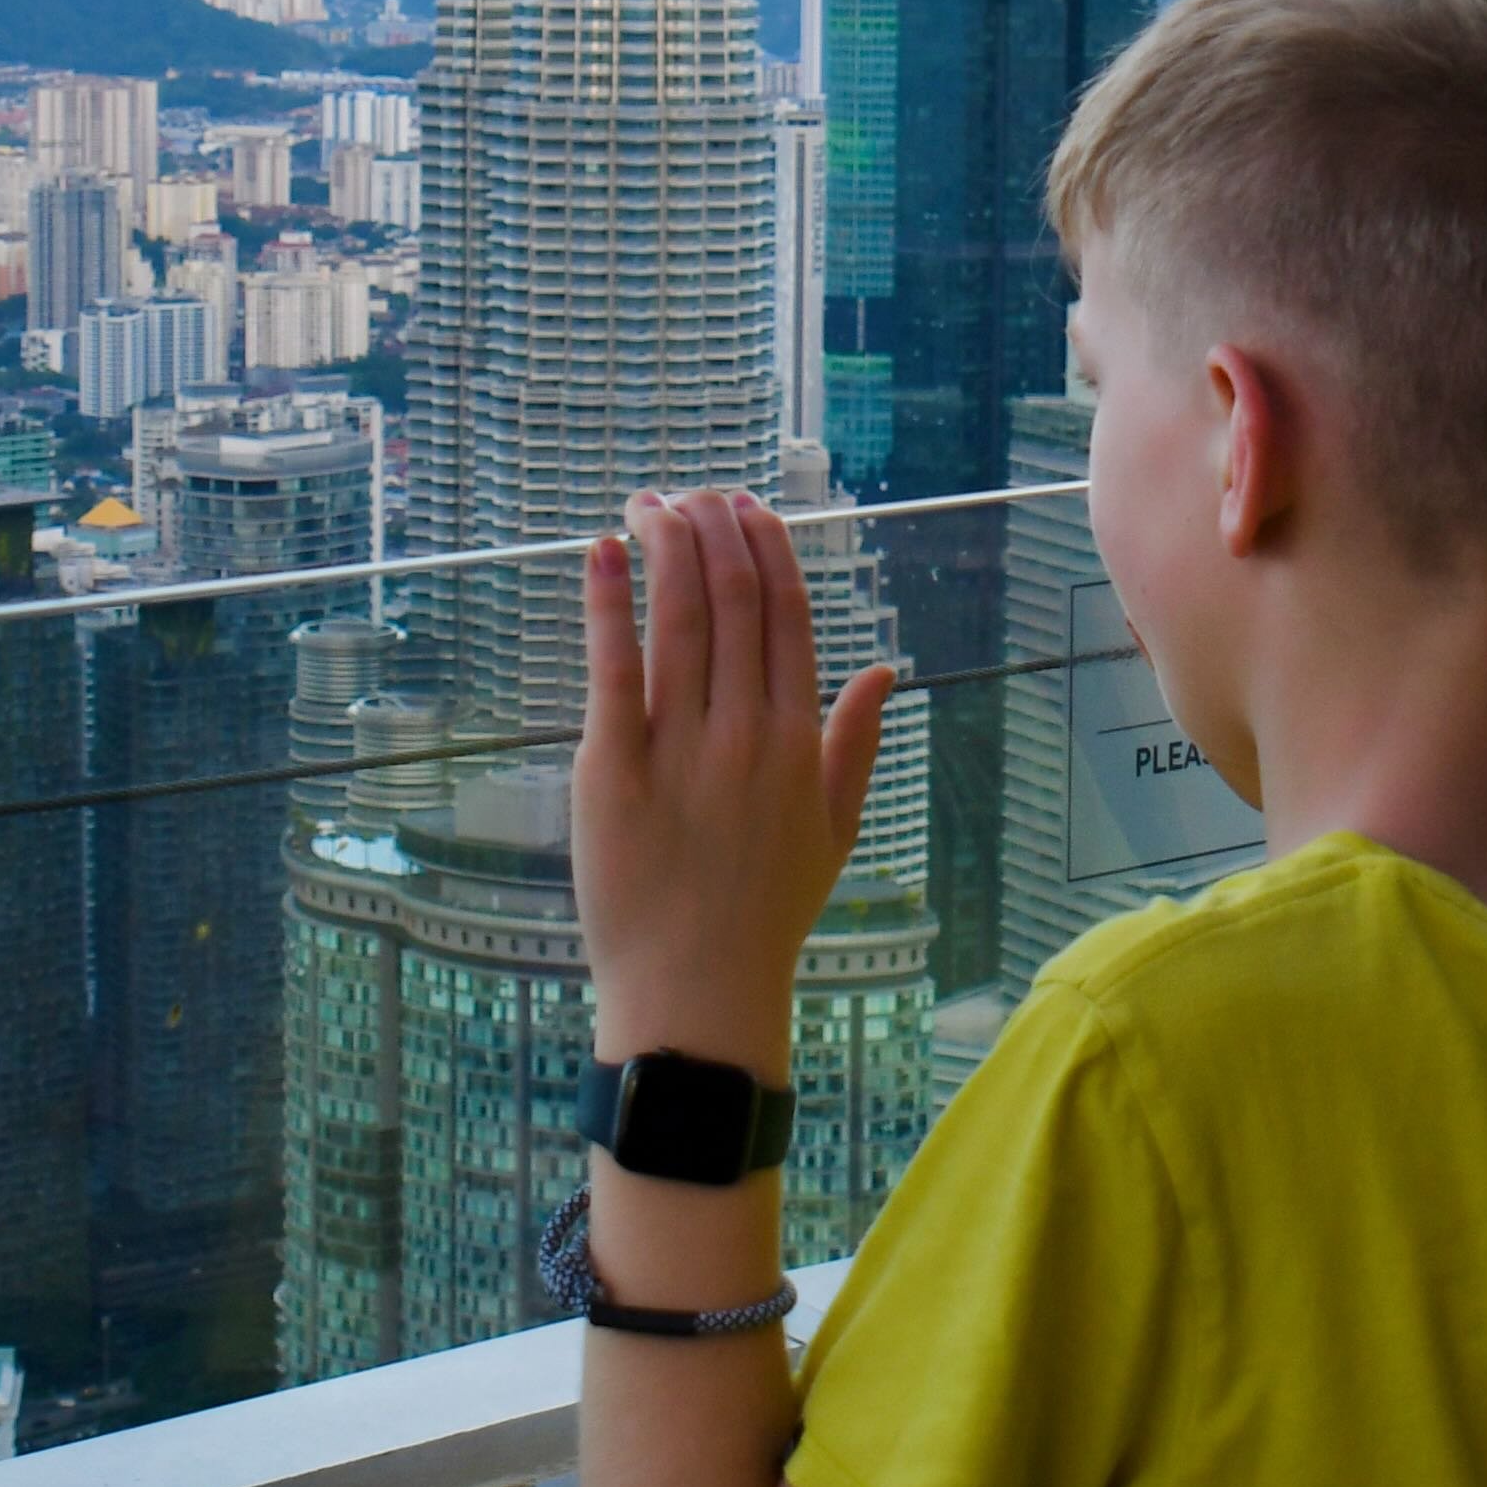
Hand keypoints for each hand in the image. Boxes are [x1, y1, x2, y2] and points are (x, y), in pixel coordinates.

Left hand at [574, 490, 892, 1064]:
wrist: (697, 994)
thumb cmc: (765, 916)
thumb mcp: (834, 830)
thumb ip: (856, 744)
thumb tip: (883, 671)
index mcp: (799, 740)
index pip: (788, 615)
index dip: (766, 548)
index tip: (744, 507)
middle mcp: (746, 732)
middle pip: (732, 600)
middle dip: (710, 529)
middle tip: (689, 492)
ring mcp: (680, 749)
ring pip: (677, 618)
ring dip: (664, 546)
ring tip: (649, 503)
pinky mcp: (611, 769)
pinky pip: (612, 668)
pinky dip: (607, 603)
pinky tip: (603, 552)